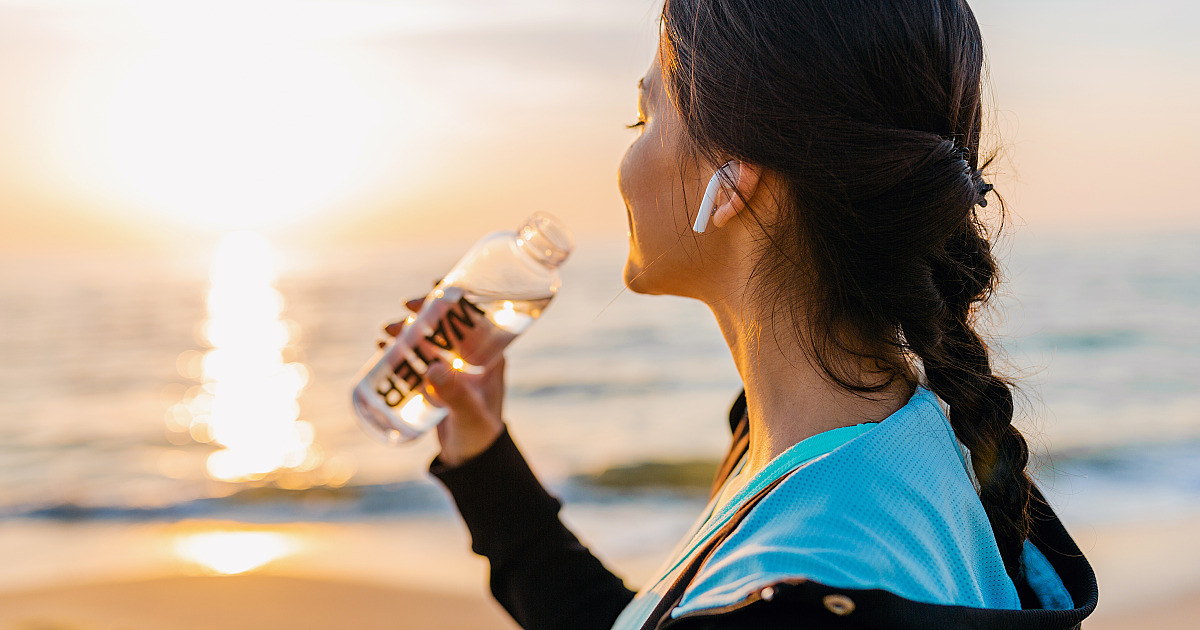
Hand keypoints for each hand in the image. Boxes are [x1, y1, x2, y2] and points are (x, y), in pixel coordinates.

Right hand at [382, 297, 506, 466]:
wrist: (473, 462)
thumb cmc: (481, 437)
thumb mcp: (470, 414)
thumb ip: (456, 395)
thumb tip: (433, 369)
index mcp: (490, 358)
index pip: (474, 319)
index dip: (455, 300)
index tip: (434, 288)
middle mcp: (472, 360)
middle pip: (446, 327)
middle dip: (423, 316)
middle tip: (401, 314)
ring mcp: (453, 371)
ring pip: (429, 342)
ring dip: (408, 333)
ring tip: (384, 334)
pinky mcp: (436, 384)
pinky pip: (417, 361)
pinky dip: (401, 352)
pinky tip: (383, 349)